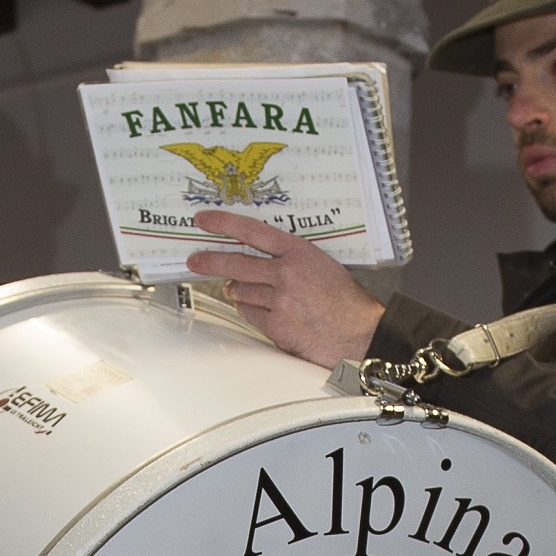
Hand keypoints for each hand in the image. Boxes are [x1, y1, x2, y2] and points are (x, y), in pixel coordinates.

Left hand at [185, 210, 384, 368]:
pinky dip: (252, 311)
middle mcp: (287, 274)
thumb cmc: (346, 302)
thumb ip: (291, 259)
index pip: (253, 231)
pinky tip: (266, 311)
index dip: (224, 223)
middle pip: (235, 264)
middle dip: (210, 261)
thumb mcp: (322, 265)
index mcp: (300, 253)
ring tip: (249, 291)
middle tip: (195, 260)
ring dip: (238, 291)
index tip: (205, 220)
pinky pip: (249, 314)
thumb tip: (260, 259)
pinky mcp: (277, 326)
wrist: (360, 335)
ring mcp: (280, 301)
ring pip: (240, 292)